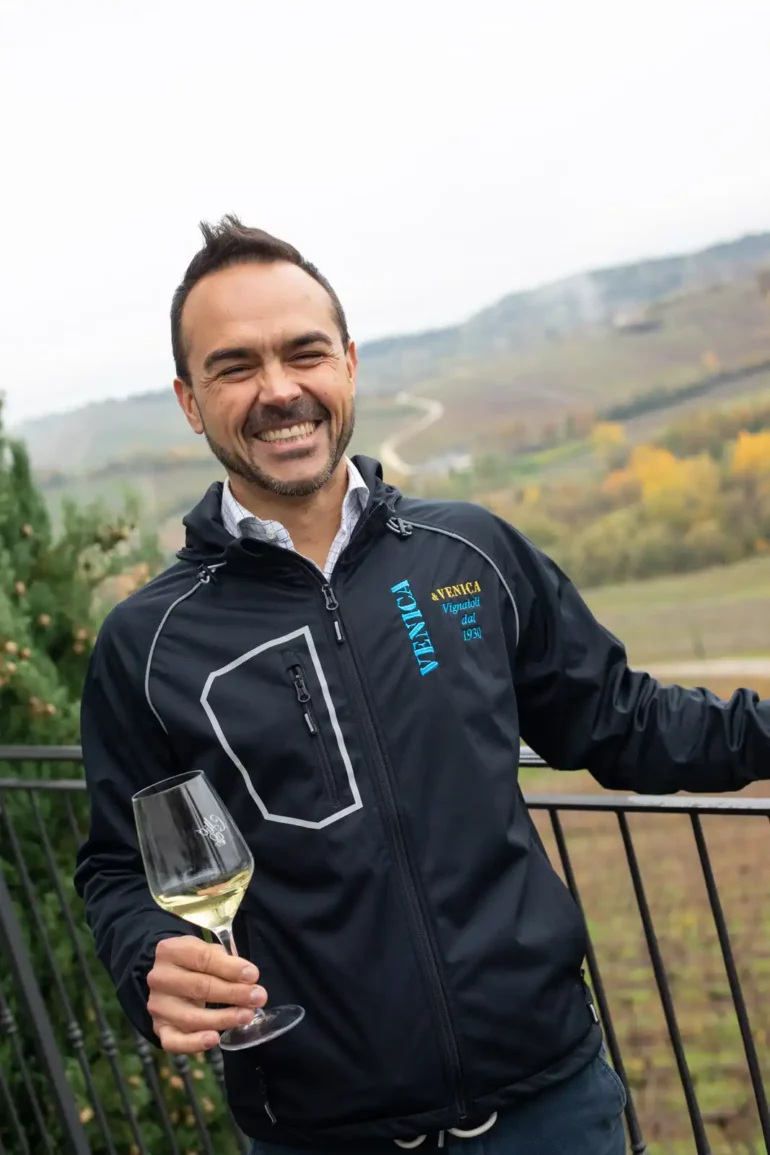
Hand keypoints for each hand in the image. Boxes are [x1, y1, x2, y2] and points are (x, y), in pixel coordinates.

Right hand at [147, 935, 266, 1052]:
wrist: (168, 976)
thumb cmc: (194, 962)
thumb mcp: (207, 950)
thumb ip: (226, 962)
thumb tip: (249, 978)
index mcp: (171, 950)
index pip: (203, 959)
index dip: (230, 969)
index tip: (253, 975)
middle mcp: (159, 978)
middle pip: (199, 988)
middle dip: (233, 994)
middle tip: (258, 997)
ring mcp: (158, 1005)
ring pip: (191, 1018)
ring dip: (222, 1019)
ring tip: (246, 1016)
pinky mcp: (159, 1028)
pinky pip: (173, 1042)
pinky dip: (193, 1043)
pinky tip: (214, 1039)